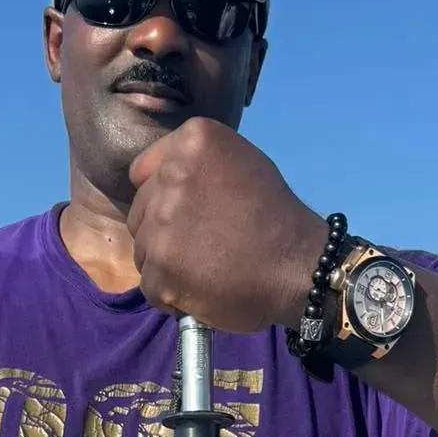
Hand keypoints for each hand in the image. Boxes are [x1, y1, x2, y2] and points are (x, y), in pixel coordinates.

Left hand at [127, 120, 325, 332]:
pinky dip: (170, 295)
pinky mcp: (162, 267)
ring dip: (166, 265)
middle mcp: (172, 175)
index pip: (143, 172)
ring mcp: (163, 223)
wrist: (297, 267)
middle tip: (202, 246)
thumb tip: (157, 181)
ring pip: (142, 250)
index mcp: (193, 141)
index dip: (161, 197)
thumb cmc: (274, 217)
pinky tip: (199, 291)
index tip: (188, 214)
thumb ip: (197, 165)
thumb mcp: (240, 164)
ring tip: (204, 269)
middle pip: (140, 212)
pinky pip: (150, 285)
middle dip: (162, 233)